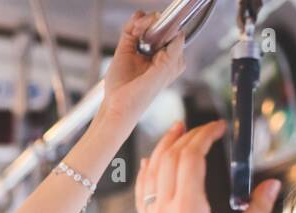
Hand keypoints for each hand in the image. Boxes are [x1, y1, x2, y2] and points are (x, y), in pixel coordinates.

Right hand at [100, 10, 186, 128]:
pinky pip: (133, 25)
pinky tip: (134, 33)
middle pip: (162, 25)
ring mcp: (143, 49)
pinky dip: (134, 23)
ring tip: (138, 34)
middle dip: (155, 25)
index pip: (175, 33)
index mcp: (171, 60)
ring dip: (144, 23)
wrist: (117, 106)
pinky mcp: (127, 47)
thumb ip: (174, 49)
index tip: (160, 36)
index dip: (168, 30)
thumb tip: (177, 31)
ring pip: (148, 22)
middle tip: (147, 36)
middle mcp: (158, 53)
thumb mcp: (164, 72)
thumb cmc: (140, 98)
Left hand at [136, 119, 281, 212]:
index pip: (191, 157)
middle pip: (170, 158)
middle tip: (203, 125)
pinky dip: (146, 171)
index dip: (205, 136)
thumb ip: (256, 210)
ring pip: (151, 171)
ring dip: (163, 147)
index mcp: (188, 209)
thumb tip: (272, 184)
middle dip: (187, 136)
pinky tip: (151, 161)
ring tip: (176, 130)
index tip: (219, 127)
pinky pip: (142, 191)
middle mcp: (165, 210)